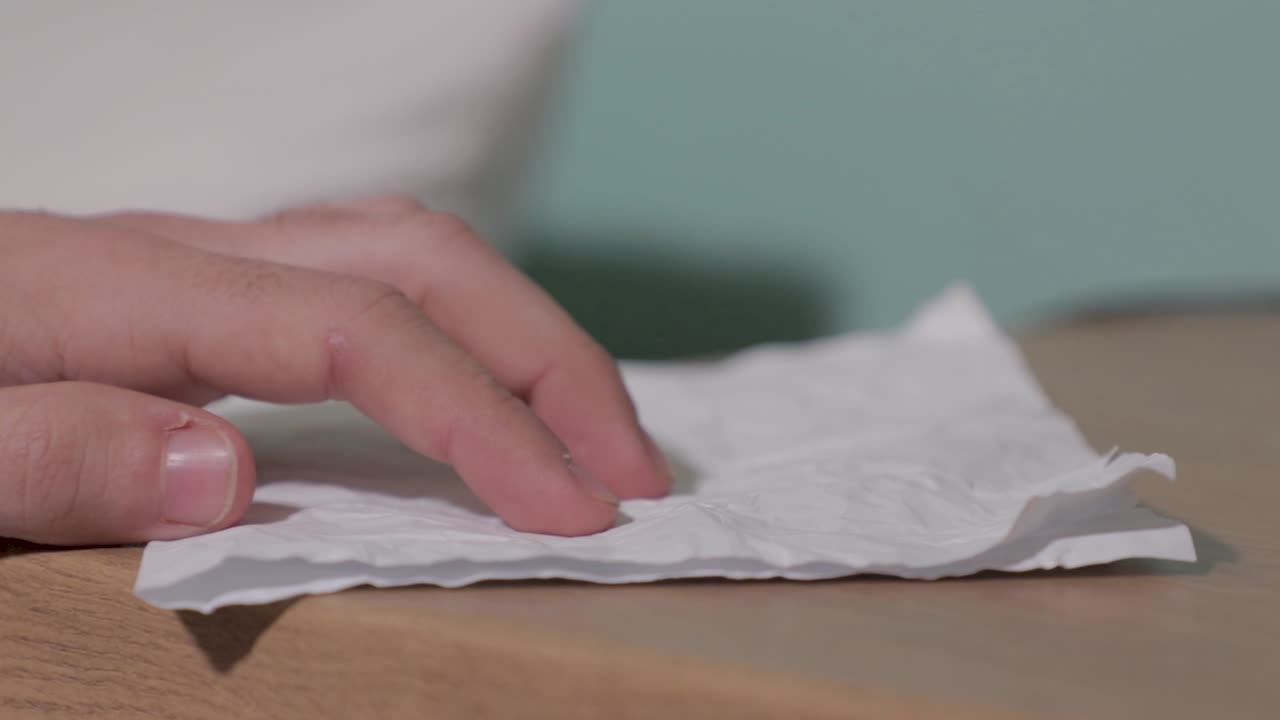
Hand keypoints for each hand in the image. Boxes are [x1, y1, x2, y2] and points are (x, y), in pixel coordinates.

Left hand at [0, 197, 669, 544]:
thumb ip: (51, 452)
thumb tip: (235, 471)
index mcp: (120, 288)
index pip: (360, 329)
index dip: (483, 417)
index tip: (572, 513)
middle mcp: (183, 252)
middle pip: (422, 256)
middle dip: (550, 360)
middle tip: (634, 469)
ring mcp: (201, 261)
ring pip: (412, 247)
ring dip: (526, 332)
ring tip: (593, 430)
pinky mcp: (207, 291)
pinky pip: (373, 279)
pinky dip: (464, 328)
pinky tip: (487, 392)